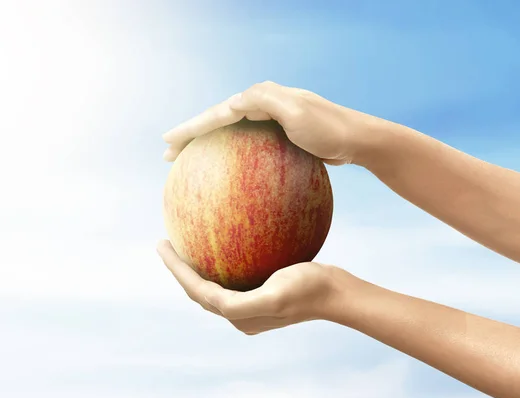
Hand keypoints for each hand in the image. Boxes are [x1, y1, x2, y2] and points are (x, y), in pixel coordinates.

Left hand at [156, 240, 341, 334]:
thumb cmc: (308, 290)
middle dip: (179, 269)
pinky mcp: (260, 293)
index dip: (176, 270)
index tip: (161, 244)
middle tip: (165, 243)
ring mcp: (249, 304)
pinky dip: (216, 265)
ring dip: (194, 269)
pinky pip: (229, 278)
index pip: (196, 291)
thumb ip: (241, 305)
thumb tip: (213, 301)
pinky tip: (219, 246)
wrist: (335, 291)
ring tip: (182, 247)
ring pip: (211, 286)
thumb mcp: (274, 297)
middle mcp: (240, 313)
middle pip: (198, 290)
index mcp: (238, 315)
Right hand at [162, 81, 376, 165]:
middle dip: (191, 135)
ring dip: (206, 143)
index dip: (191, 127)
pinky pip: (245, 143)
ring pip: (228, 131)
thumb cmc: (330, 130)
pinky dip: (229, 152)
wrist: (358, 139)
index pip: (217, 113)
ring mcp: (270, 119)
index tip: (167, 141)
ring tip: (187, 160)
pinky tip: (225, 170)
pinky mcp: (278, 134)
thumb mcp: (297, 112)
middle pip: (217, 120)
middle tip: (168, 154)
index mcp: (261, 97)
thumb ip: (265, 101)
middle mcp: (262, 104)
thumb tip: (231, 102)